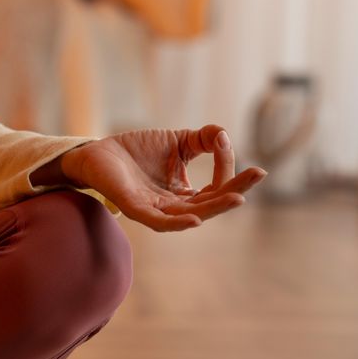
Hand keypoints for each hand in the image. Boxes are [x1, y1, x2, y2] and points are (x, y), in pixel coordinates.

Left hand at [59, 125, 266, 231]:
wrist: (99, 151)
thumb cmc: (137, 149)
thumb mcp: (178, 140)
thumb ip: (205, 139)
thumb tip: (225, 136)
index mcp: (185, 193)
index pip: (216, 189)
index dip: (229, 172)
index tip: (228, 145)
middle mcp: (174, 206)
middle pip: (210, 204)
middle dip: (235, 190)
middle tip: (258, 174)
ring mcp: (156, 209)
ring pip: (191, 214)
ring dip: (216, 207)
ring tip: (238, 198)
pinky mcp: (136, 208)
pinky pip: (160, 222)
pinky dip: (178, 222)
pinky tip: (197, 218)